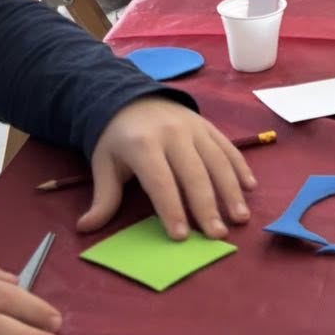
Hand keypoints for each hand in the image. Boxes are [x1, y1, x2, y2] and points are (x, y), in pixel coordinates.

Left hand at [80, 100, 253, 241]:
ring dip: (231, 190)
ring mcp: (194, 128)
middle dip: (207, 206)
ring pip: (217, 161)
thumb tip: (85, 228)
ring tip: (240, 217)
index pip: (160, 181)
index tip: (181, 236)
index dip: (171, 209)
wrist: (133, 98)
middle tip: (217, 235)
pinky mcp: (208, 126)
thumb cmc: (118, 139)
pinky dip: (240, 167)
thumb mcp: (104, 165)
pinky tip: (250, 187)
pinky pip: (228, 147)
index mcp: (143, 144)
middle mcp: (173, 134)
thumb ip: (103, 198)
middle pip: (193, 174)